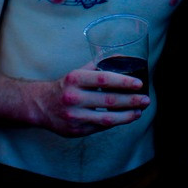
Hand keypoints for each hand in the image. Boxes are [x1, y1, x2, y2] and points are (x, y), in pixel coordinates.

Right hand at [34, 64, 149, 136]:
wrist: (40, 105)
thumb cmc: (65, 86)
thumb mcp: (78, 72)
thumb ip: (99, 64)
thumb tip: (122, 56)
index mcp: (75, 79)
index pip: (103, 79)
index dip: (123, 81)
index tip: (139, 83)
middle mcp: (73, 97)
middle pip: (109, 100)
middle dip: (131, 100)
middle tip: (146, 99)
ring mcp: (75, 116)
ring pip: (107, 118)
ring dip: (127, 115)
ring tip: (139, 111)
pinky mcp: (76, 130)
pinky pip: (101, 126)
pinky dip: (116, 122)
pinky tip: (126, 117)